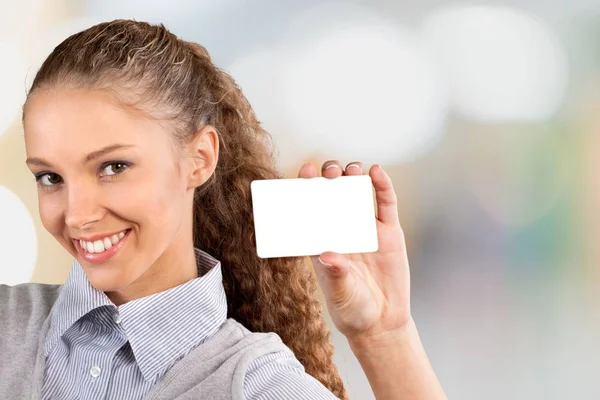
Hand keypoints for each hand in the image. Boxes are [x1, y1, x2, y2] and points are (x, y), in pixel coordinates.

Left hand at [298, 160, 410, 342]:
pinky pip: (386, 205)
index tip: (304, 174)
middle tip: (329, 171)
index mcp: (323, 243)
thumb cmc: (353, 309)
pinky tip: (377, 172)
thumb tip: (327, 255)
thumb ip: (335, 274)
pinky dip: (382, 187)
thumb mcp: (340, 293)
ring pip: (358, 196)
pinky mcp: (389, 233)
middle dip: (329, 180)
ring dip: (353, 178)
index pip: (311, 211)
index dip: (306, 191)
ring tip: (350, 169)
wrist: (382, 322)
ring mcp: (366, 230)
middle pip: (333, 198)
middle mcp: (342, 232)